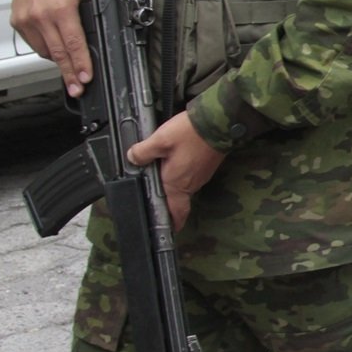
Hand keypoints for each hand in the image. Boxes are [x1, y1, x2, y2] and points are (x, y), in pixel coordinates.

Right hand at [11, 0, 92, 96]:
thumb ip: (86, 18)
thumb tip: (93, 43)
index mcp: (61, 8)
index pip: (74, 44)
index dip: (80, 64)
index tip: (85, 78)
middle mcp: (41, 15)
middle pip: (58, 52)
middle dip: (69, 73)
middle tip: (77, 88)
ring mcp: (26, 17)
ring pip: (44, 50)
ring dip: (58, 60)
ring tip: (70, 70)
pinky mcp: (17, 18)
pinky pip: (33, 42)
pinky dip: (45, 47)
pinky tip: (55, 49)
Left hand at [127, 111, 224, 231]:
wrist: (219, 121)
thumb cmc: (191, 133)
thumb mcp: (160, 140)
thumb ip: (143, 152)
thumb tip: (132, 158)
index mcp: (176, 183)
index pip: (175, 211)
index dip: (172, 223)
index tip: (169, 229)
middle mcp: (191, 183)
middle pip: (177, 199)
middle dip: (168, 200)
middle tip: (157, 198)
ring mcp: (201, 175)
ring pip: (184, 185)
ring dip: (174, 184)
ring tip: (162, 173)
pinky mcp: (207, 165)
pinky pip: (192, 175)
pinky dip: (182, 173)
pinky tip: (176, 160)